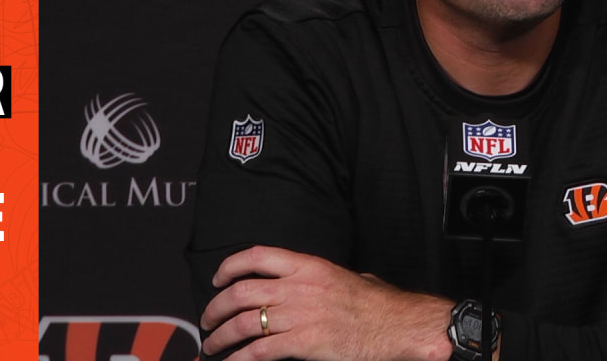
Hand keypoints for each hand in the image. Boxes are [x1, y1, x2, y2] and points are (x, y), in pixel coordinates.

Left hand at [199, 245, 454, 360]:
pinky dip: (239, 359)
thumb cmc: (381, 305)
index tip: (218, 278)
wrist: (399, 326)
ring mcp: (300, 316)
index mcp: (309, 266)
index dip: (231, 266)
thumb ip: (327, 279)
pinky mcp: (304, 343)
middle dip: (216, 307)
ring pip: (244, 323)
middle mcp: (299, 287)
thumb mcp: (351, 277)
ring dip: (221, 336)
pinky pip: (259, 351)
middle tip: (208, 319)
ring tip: (212, 345)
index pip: (257, 256)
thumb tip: (321, 283)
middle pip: (241, 292)